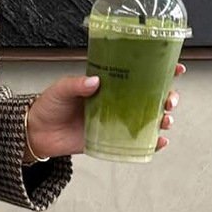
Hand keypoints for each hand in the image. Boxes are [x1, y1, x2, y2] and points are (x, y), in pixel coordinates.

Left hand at [26, 62, 186, 159]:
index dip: (158, 70)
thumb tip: (94, 81)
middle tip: (168, 98)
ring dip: (162, 118)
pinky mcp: (112, 140)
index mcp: (106, 84)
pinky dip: (151, 142)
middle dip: (167, 96)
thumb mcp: (60, 89)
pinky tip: (158, 141)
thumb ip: (75, 84)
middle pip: (150, 97)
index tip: (174, 68)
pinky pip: (137, 142)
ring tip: (164, 119)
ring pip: (148, 118)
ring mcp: (115, 120)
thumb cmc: (49, 106)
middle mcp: (115, 101)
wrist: (37, 132)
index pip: (136, 74)